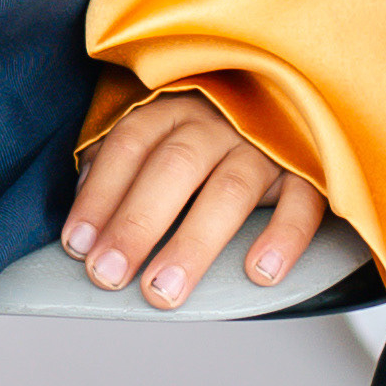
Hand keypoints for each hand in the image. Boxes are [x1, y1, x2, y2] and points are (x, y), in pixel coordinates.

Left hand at [63, 79, 328, 307]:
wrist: (286, 94)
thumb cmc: (208, 131)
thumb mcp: (163, 132)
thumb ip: (124, 168)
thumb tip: (88, 223)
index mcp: (176, 109)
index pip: (130, 145)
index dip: (100, 194)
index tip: (77, 244)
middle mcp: (219, 121)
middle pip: (173, 167)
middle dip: (137, 223)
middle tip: (108, 274)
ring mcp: (266, 144)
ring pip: (230, 190)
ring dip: (193, 242)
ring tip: (163, 290)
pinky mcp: (308, 167)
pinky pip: (302, 200)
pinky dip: (284, 236)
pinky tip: (259, 272)